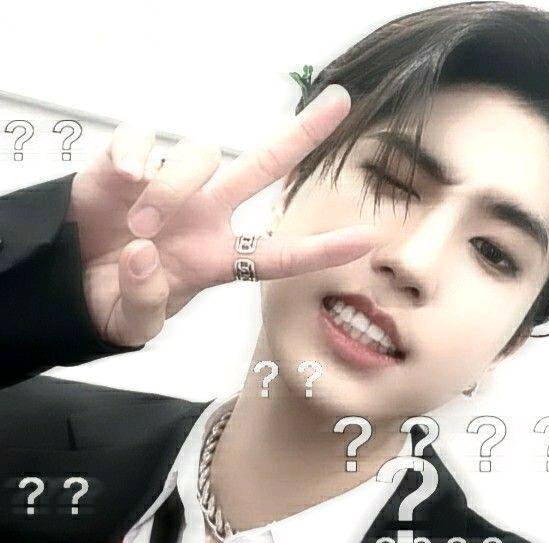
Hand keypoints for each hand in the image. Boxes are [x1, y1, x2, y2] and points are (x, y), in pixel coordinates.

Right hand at [65, 85, 373, 347]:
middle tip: (340, 102)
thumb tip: (143, 253)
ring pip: (200, 155)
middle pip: (263, 166)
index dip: (323, 249)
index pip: (280, 253)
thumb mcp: (132, 322)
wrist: (68, 280)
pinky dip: (136, 151)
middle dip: (302, 135)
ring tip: (142, 228)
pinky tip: (126, 176)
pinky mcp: (129, 162)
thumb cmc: (114, 298)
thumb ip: (144, 302)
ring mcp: (172, 184)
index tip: (369, 240)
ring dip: (173, 189)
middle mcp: (207, 214)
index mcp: (220, 258)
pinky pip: (144, 137)